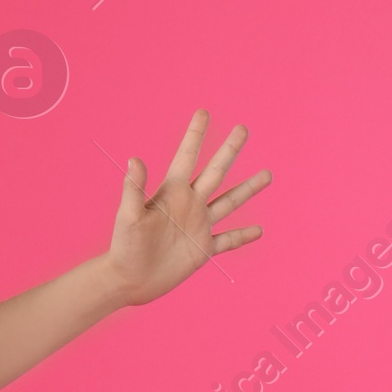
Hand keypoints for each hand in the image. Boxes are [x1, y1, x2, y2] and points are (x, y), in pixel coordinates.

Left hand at [107, 111, 270, 307]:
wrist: (128, 279)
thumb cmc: (124, 246)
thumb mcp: (128, 216)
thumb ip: (133, 188)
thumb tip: (134, 158)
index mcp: (172, 192)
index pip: (187, 156)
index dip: (195, 135)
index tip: (203, 111)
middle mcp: (189, 204)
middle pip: (215, 172)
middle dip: (229, 150)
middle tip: (243, 128)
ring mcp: (198, 226)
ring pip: (229, 203)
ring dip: (248, 189)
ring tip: (267, 174)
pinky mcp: (202, 249)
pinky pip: (227, 240)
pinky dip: (243, 236)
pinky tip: (258, 230)